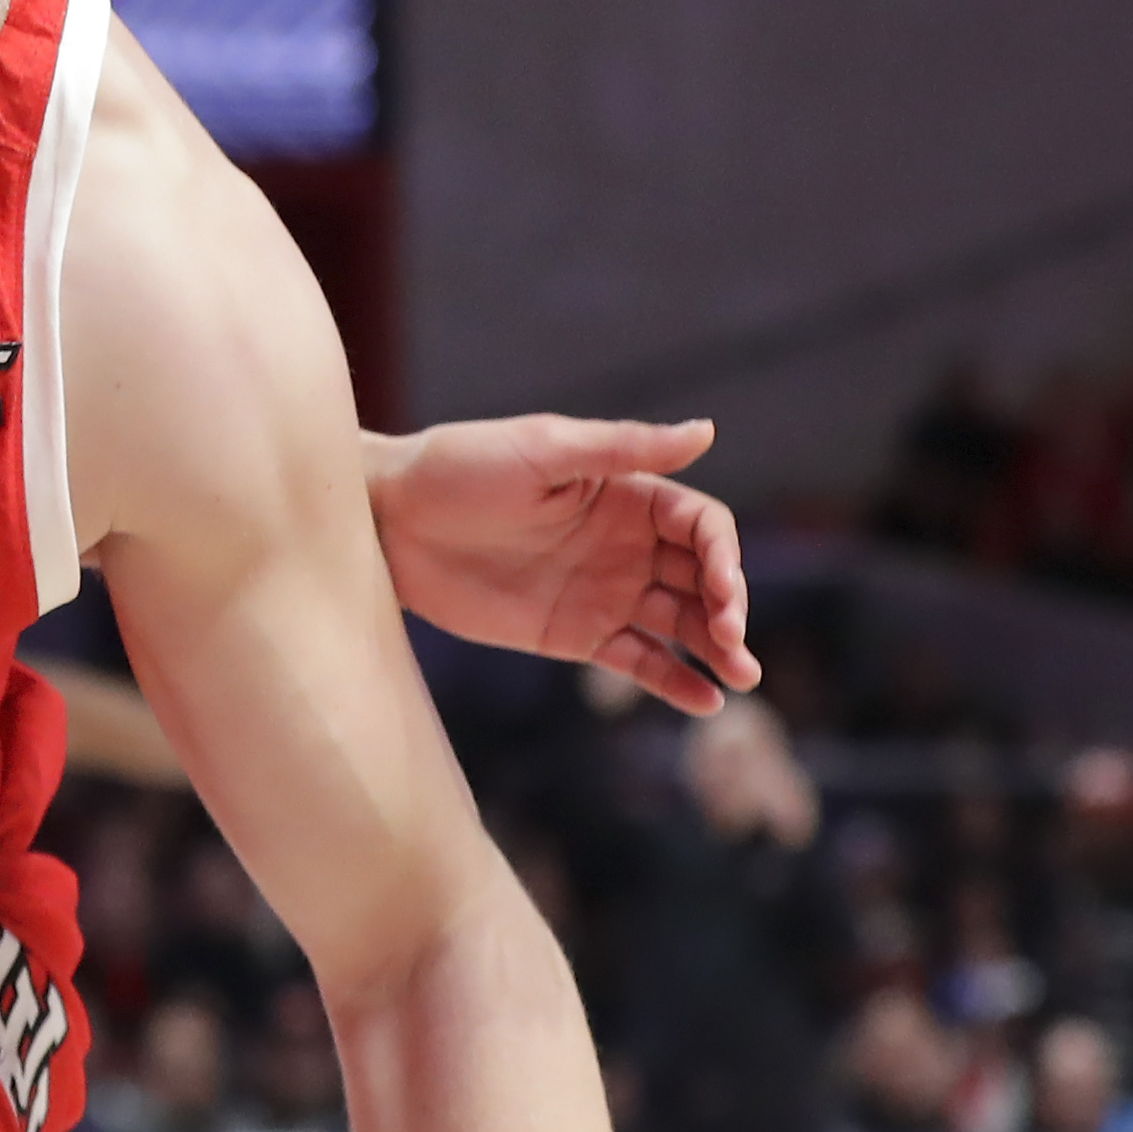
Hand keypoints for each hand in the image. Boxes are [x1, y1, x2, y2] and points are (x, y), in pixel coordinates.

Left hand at [369, 416, 759, 716]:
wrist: (389, 519)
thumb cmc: (461, 466)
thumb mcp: (544, 448)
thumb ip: (624, 448)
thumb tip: (706, 431)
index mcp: (626, 493)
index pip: (701, 526)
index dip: (723, 556)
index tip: (722, 589)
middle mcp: (625, 544)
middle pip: (701, 578)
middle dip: (728, 609)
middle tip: (734, 640)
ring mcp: (602, 591)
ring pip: (678, 623)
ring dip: (716, 649)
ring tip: (743, 678)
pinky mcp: (573, 634)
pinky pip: (636, 660)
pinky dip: (672, 680)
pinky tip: (703, 700)